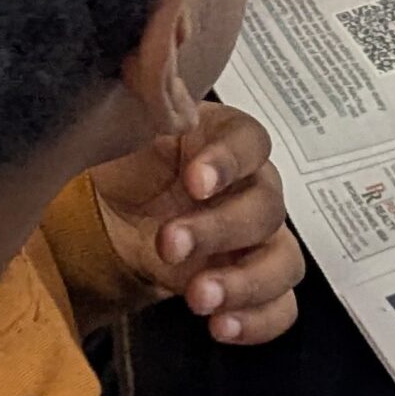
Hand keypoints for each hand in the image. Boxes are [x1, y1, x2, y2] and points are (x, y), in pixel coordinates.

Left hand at [91, 106, 304, 344]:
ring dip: (246, 283)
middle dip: (219, 230)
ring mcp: (258, 242)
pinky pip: (281, 307)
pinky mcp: (250, 286)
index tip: (193, 180)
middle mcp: (253, 188)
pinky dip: (259, 321)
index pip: (250, 142)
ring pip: (284, 261)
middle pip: (265, 208)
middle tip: (170, 244)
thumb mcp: (127, 130)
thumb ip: (143, 104)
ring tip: (200, 299)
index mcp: (226, 141)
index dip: (227, 161)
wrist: (110, 216)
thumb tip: (145, 67)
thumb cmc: (128, 162)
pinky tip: (222, 328)